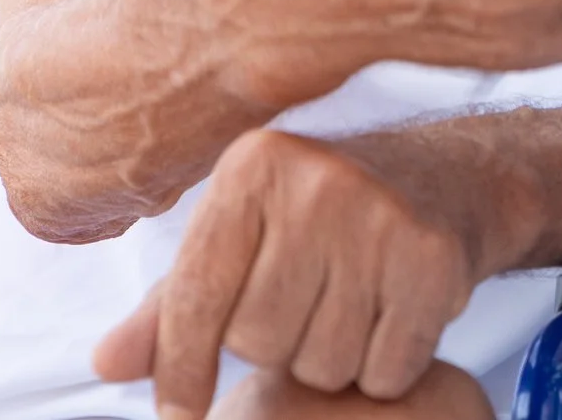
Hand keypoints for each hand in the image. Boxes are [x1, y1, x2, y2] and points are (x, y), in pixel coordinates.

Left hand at [93, 128, 483, 419]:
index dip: (180, 366)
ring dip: (332, 358)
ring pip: (322, 362)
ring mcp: (382, 216)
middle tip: (311, 303)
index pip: (196, 295)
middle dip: (279, 343)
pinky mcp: (434, 257)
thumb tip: (107, 362)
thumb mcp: (246, 229)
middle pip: (259, 339)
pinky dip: (385, 367)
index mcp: (254, 166)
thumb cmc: (327, 209)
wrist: (454, 176)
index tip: (177, 415)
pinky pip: (384, 370)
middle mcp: (317, 182)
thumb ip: (177, 299)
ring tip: (353, 305)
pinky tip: (394, 316)